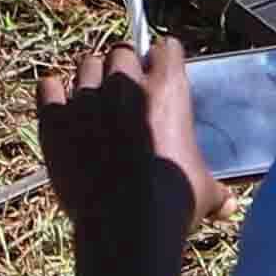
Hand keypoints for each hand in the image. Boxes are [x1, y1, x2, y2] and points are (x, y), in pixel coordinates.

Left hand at [34, 36, 214, 237]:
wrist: (127, 226)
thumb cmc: (172, 203)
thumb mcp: (204, 190)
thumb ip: (215, 188)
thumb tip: (227, 206)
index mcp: (167, 89)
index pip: (166, 48)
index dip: (163, 60)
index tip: (160, 72)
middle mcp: (125, 85)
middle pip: (121, 53)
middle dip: (124, 68)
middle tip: (125, 94)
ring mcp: (87, 100)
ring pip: (86, 65)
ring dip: (91, 78)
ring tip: (95, 102)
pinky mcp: (55, 121)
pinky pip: (47, 86)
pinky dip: (53, 92)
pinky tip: (61, 106)